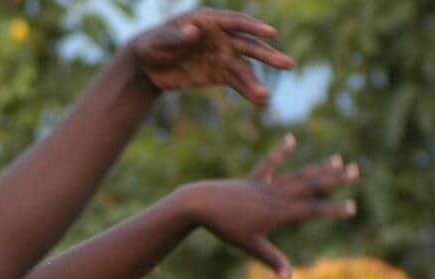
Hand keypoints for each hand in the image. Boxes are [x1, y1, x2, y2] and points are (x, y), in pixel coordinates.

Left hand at [128, 10, 294, 105]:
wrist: (146, 64)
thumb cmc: (152, 44)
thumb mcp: (159, 39)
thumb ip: (175, 36)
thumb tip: (192, 32)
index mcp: (210, 21)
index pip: (235, 22)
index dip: (252, 27)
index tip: (270, 34)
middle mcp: (221, 37)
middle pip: (248, 46)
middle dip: (267, 56)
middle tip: (287, 64)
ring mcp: (222, 55)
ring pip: (244, 68)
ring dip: (255, 82)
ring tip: (264, 97)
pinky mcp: (218, 73)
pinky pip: (236, 82)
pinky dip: (247, 91)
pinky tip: (259, 101)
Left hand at [185, 137, 358, 278]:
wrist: (201, 205)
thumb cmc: (225, 228)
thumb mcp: (250, 246)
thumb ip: (272, 260)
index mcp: (278, 212)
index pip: (312, 211)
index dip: (333, 210)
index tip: (353, 208)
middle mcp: (276, 195)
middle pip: (311, 185)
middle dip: (334, 179)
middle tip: (356, 170)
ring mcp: (265, 185)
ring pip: (298, 175)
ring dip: (318, 167)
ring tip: (337, 158)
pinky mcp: (252, 179)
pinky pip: (269, 164)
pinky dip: (280, 152)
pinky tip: (291, 139)